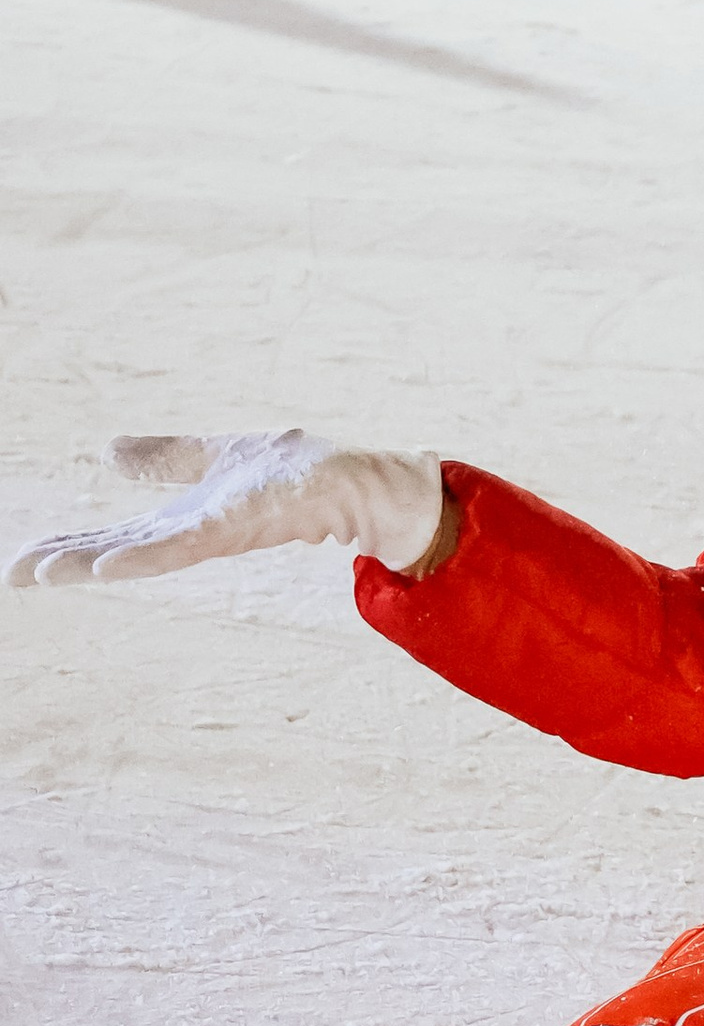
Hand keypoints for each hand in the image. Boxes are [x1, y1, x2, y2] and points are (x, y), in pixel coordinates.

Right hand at [7, 432, 445, 585]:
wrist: (348, 481)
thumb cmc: (290, 471)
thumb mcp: (210, 457)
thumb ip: (162, 457)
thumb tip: (108, 450)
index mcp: (180, 518)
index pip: (111, 535)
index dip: (66, 545)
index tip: (18, 561)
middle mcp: (189, 533)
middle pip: (112, 550)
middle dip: (61, 561)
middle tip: (11, 574)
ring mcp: (209, 533)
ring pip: (136, 554)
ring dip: (87, 563)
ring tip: (42, 571)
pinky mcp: (232, 527)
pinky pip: (179, 545)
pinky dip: (142, 554)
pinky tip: (105, 564)